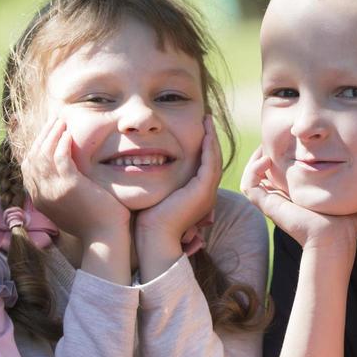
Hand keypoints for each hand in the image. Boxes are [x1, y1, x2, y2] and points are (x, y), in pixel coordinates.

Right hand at [23, 119, 129, 243]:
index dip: (36, 146)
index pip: (28, 166)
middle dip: (43, 136)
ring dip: (52, 135)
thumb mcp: (69, 204)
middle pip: (33, 157)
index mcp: (39, 199)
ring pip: (44, 155)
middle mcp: (41, 194)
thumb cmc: (93, 221)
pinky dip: (62, 145)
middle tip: (54, 120)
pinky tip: (68, 135)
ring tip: (62, 122)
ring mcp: (53, 191)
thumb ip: (60, 188)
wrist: (105, 237)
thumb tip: (62, 171)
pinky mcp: (69, 187)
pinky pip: (60, 159)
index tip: (48, 133)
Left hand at [135, 116, 220, 274]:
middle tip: (207, 119)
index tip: (199, 129)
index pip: (204, 165)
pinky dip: (209, 146)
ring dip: (212, 137)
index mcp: (197, 195)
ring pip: (214, 158)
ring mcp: (207, 192)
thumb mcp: (156, 194)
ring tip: (208, 120)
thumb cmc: (148, 219)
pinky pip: (210, 162)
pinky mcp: (204, 190)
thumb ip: (158, 182)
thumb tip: (142, 165)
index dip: (203, 146)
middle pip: (213, 159)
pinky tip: (205, 133)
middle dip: (210, 138)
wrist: (153, 237)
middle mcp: (206, 194)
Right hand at [240, 146, 356, 253]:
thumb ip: (341, 182)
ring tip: (264, 148)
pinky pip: (249, 185)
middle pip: (262, 176)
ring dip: (254, 161)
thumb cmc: (344, 222)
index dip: (278, 159)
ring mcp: (273, 204)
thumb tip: (353, 167)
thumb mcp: (340, 193)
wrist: (334, 239)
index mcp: (295, 198)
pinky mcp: (269, 207)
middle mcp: (281, 201)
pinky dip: (253, 170)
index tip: (287, 143)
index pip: (278, 176)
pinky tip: (267, 159)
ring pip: (250, 180)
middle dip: (263, 156)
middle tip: (271, 141)